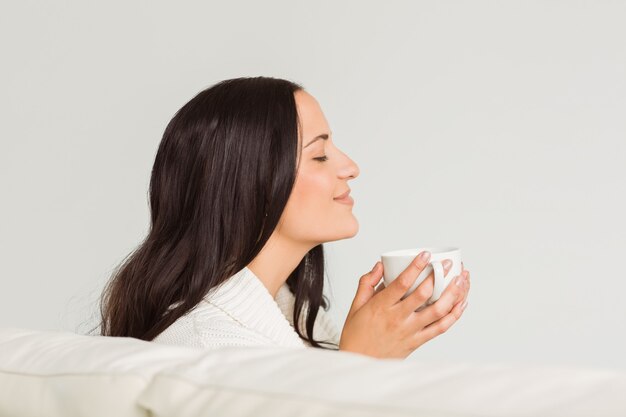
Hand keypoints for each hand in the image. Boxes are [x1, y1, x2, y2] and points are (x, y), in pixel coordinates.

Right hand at [339, 251, 469, 358]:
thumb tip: (380, 266)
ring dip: (453, 294)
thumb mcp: (356, 305)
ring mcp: (410, 331)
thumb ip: (367, 283)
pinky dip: (454, 315)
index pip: (402, 283)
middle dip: (439, 276)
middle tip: (447, 263)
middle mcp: (397, 318)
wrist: (359, 362)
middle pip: (424, 294)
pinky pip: (441, 328)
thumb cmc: (357, 334)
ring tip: (461, 280)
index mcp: (381, 306)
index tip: (425, 254)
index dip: (416, 267)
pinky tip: (462, 303)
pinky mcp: (418, 342)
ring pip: (438, 311)